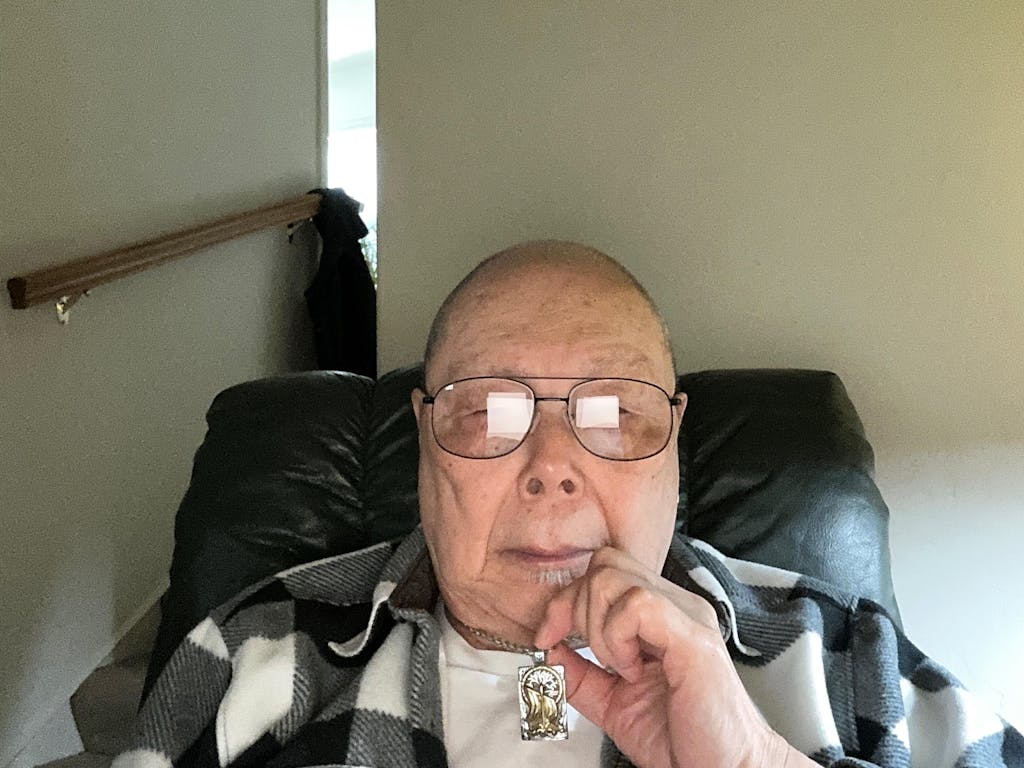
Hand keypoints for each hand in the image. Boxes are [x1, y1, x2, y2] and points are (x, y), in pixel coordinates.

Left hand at [534, 547, 799, 767]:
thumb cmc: (683, 741)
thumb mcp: (613, 703)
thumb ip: (581, 674)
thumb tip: (549, 648)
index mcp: (660, 615)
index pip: (603, 571)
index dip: (566, 600)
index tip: (549, 638)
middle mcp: (676, 606)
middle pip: (604, 564)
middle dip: (577, 609)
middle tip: (592, 657)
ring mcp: (688, 615)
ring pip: (613, 576)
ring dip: (599, 628)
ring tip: (621, 668)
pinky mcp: (694, 636)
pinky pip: (636, 604)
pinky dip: (618, 638)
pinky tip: (634, 671)